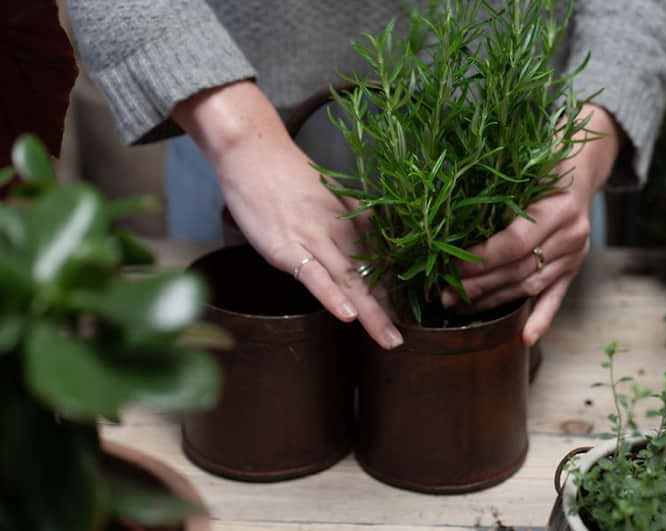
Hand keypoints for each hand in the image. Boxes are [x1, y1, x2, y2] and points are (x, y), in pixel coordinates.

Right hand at [172, 81, 403, 349]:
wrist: (252, 152)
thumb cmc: (287, 176)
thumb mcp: (327, 198)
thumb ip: (345, 223)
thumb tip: (361, 250)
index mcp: (353, 220)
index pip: (380, 262)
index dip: (393, 291)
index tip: (406, 316)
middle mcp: (339, 232)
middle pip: (369, 277)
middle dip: (387, 311)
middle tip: (401, 339)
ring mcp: (313, 240)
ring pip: (348, 281)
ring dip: (369, 312)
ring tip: (388, 338)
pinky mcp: (285, 247)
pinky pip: (313, 275)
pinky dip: (330, 296)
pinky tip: (346, 316)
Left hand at [443, 104, 622, 345]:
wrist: (581, 169)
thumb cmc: (544, 165)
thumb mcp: (525, 170)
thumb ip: (499, 194)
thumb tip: (446, 215)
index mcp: (559, 208)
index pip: (514, 243)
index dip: (481, 258)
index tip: (449, 265)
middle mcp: (571, 235)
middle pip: (518, 269)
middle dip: (479, 285)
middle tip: (445, 295)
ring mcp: (575, 256)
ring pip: (530, 286)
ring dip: (494, 301)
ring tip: (461, 308)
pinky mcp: (573, 269)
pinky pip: (555, 297)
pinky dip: (542, 318)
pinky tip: (526, 338)